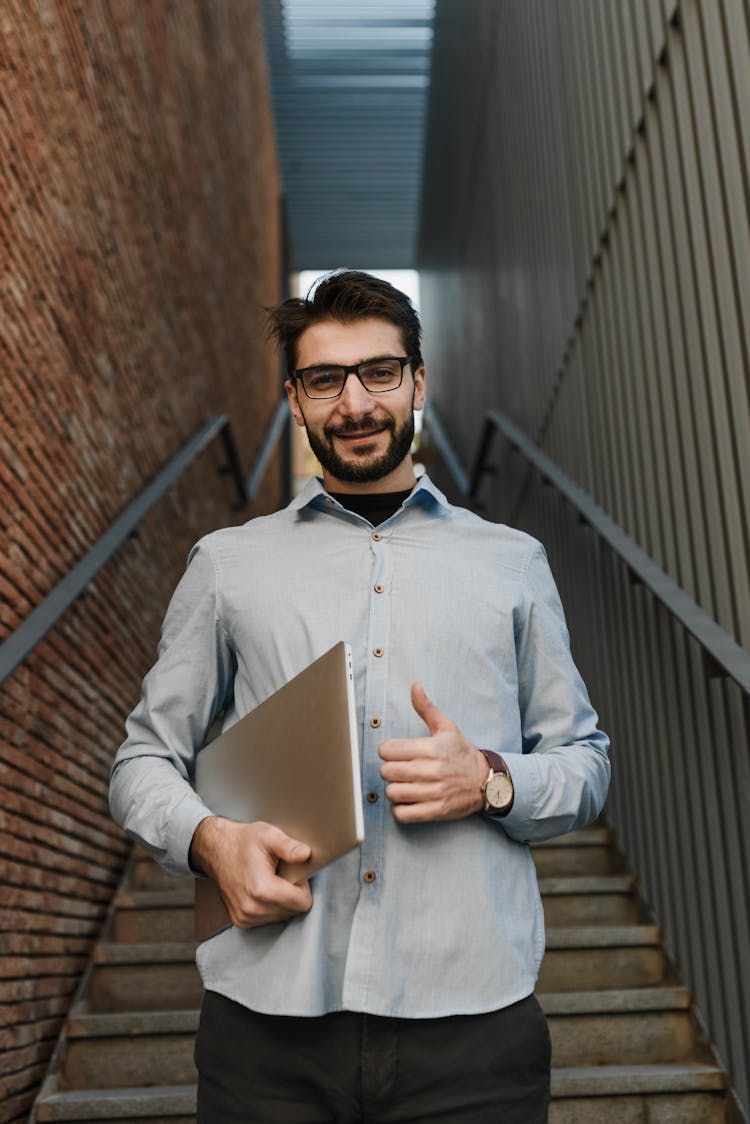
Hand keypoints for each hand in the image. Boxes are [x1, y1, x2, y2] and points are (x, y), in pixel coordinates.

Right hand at [189, 817, 312, 928]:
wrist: (216, 850)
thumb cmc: (242, 842)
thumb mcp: (268, 835)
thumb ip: (288, 846)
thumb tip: (305, 854)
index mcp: (262, 890)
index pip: (302, 903)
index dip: (303, 886)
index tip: (294, 874)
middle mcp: (252, 908)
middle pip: (293, 911)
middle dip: (292, 894)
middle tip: (281, 874)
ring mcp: (245, 917)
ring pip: (282, 916)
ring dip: (281, 901)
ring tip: (270, 880)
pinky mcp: (241, 921)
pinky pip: (268, 919)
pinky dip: (270, 906)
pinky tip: (262, 890)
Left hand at [378, 683, 488, 822]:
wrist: (486, 781)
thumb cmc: (461, 753)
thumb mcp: (447, 727)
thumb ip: (427, 708)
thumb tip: (415, 686)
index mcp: (432, 748)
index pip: (388, 749)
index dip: (387, 750)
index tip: (394, 752)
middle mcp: (432, 770)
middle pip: (387, 771)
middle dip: (389, 770)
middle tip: (398, 769)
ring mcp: (435, 792)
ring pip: (393, 792)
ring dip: (394, 789)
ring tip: (403, 784)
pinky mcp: (436, 811)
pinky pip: (403, 813)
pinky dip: (400, 809)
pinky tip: (407, 800)